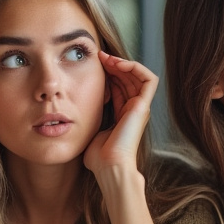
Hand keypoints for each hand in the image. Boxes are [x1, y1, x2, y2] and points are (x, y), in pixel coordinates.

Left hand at [84, 52, 157, 175]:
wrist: (109, 166)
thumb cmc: (98, 157)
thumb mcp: (91, 131)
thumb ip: (89, 120)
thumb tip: (74, 115)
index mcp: (122, 115)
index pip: (119, 86)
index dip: (108, 73)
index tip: (93, 65)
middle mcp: (133, 109)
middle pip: (128, 78)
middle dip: (114, 64)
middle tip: (99, 56)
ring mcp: (140, 107)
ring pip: (138, 75)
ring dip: (123, 63)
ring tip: (107, 58)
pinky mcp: (144, 106)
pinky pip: (149, 78)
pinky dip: (135, 67)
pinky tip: (118, 64)